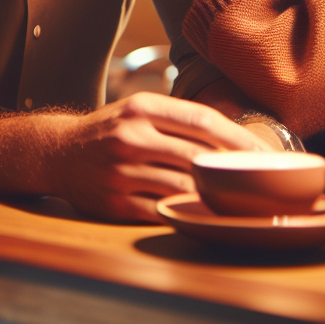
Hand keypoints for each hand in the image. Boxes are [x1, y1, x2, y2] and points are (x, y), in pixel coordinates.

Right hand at [50, 92, 265, 221]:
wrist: (57, 152)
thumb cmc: (110, 131)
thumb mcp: (138, 111)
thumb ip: (178, 121)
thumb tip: (237, 141)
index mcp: (141, 107)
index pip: (203, 120)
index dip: (240, 139)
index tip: (266, 156)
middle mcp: (130, 136)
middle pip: (198, 156)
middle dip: (236, 172)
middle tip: (263, 185)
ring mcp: (120, 171)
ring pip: (183, 186)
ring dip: (214, 197)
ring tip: (240, 203)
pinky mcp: (114, 202)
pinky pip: (162, 211)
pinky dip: (186, 215)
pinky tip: (204, 216)